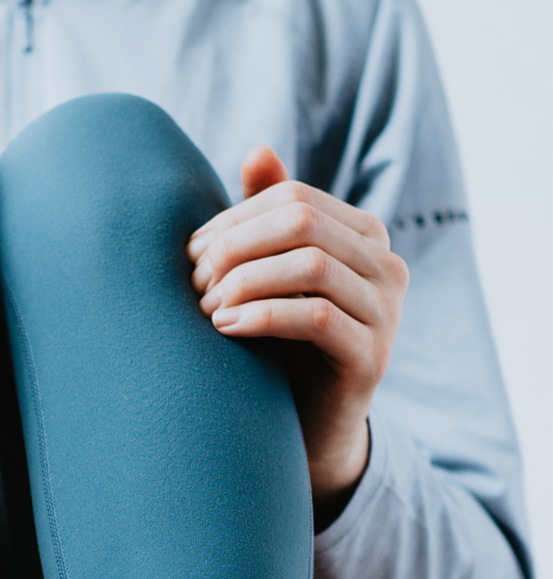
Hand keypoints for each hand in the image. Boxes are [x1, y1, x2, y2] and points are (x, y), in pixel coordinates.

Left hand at [187, 147, 408, 525]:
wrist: (304, 428)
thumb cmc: (279, 343)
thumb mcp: (269, 276)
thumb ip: (266, 219)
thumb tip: (257, 150)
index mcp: (362, 234)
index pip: (291, 199)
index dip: (232, 220)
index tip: (190, 256)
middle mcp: (386, 264)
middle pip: (302, 223)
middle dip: (235, 247)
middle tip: (193, 282)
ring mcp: (387, 310)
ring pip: (310, 265)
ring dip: (243, 281)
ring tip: (205, 307)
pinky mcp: (372, 356)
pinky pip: (316, 316)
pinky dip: (261, 315)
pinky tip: (224, 327)